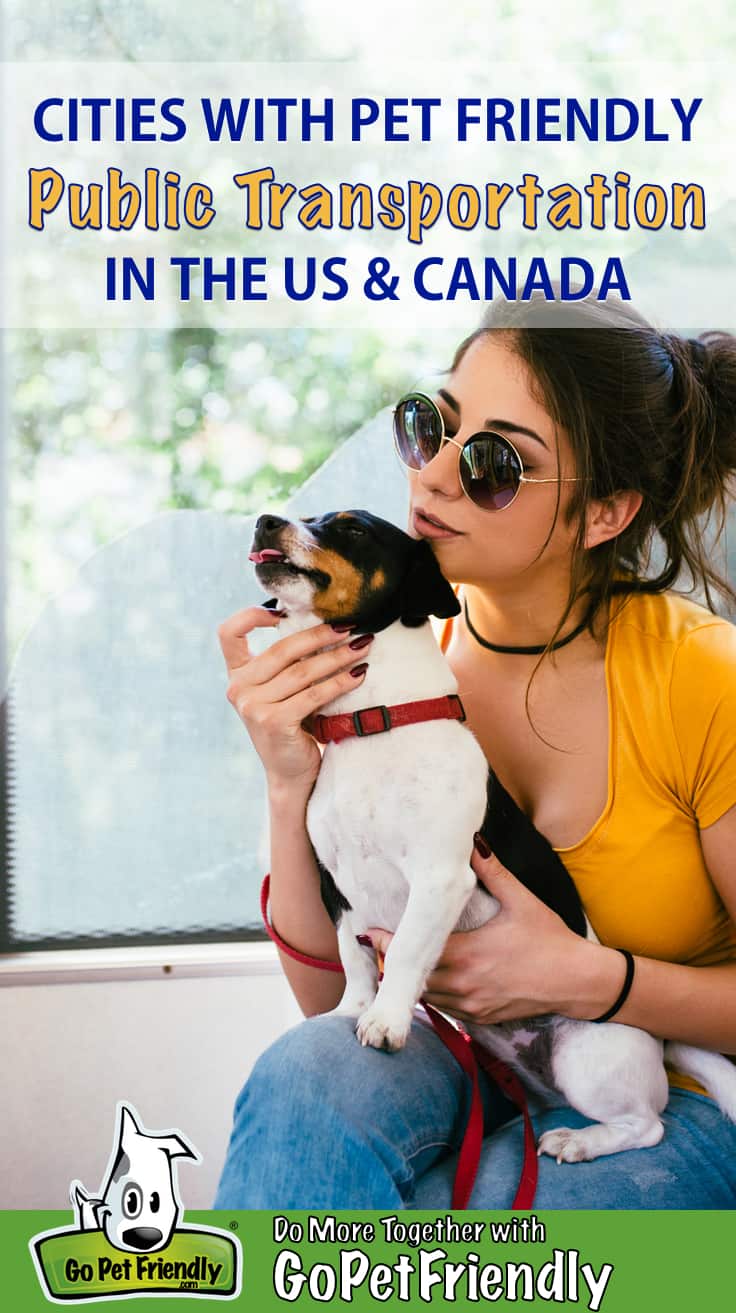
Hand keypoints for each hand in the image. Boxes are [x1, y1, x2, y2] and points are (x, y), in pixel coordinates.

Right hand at [217, 607, 370, 792]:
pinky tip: (359, 675)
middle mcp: (238, 689)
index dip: (251, 615)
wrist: (291, 773)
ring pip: (303, 671)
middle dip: (320, 635)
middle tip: (350, 628)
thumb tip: (329, 625)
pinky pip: (314, 694)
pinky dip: (340, 682)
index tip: (283, 612)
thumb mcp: (281, 690)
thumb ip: (287, 663)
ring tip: (362, 647)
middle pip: (281, 649)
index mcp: (237, 675)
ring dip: (337, 657)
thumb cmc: (292, 724)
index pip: (229, 633)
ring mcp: (252, 706)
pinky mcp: (273, 721)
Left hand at [368, 843, 594, 1023]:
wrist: (577, 981)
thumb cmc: (550, 939)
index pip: (413, 951)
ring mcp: (472, 1005)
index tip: (370, 931)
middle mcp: (463, 984)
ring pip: (426, 996)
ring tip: (401, 958)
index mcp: (467, 954)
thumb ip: (492, 872)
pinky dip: (434, 994)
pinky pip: (445, 1008)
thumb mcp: (521, 900)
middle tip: (383, 941)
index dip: (388, 943)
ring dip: (413, 979)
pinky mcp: (481, 1018)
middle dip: (395, 961)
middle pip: (412, 977)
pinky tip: (432, 977)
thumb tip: (471, 842)